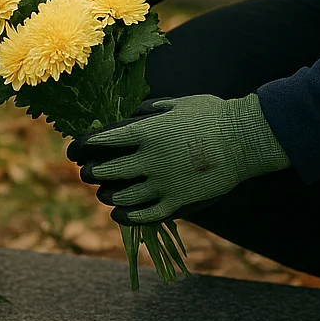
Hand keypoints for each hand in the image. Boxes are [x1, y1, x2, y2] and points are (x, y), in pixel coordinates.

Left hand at [67, 93, 289, 223]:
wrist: (244, 140)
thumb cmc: (214, 115)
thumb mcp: (178, 103)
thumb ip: (151, 110)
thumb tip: (133, 114)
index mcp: (146, 132)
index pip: (101, 141)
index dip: (83, 146)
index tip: (75, 149)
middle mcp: (149, 159)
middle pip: (106, 171)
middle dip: (90, 172)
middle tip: (86, 172)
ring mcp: (162, 184)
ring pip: (121, 196)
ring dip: (106, 195)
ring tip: (103, 192)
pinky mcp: (176, 203)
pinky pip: (143, 216)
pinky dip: (126, 216)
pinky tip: (119, 213)